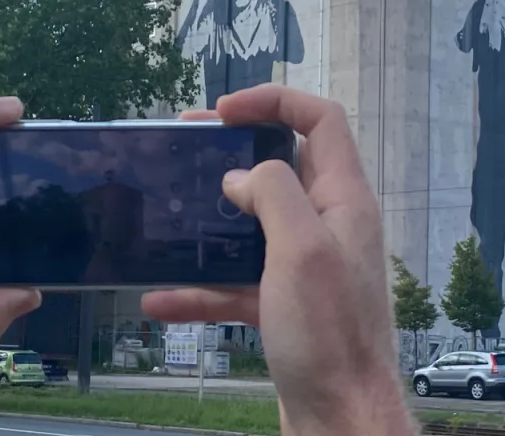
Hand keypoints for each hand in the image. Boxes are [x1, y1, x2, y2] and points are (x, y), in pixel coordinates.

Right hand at [142, 85, 413, 435]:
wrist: (340, 419)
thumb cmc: (329, 336)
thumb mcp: (300, 251)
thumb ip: (273, 195)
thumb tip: (240, 178)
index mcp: (344, 200)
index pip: (321, 121)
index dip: (274, 102)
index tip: (223, 112)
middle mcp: (330, 227)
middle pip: (282, 168)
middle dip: (232, 155)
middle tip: (182, 148)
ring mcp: (308, 268)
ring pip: (253, 228)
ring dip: (209, 224)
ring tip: (164, 217)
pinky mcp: (287, 307)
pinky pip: (238, 284)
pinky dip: (201, 289)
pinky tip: (160, 302)